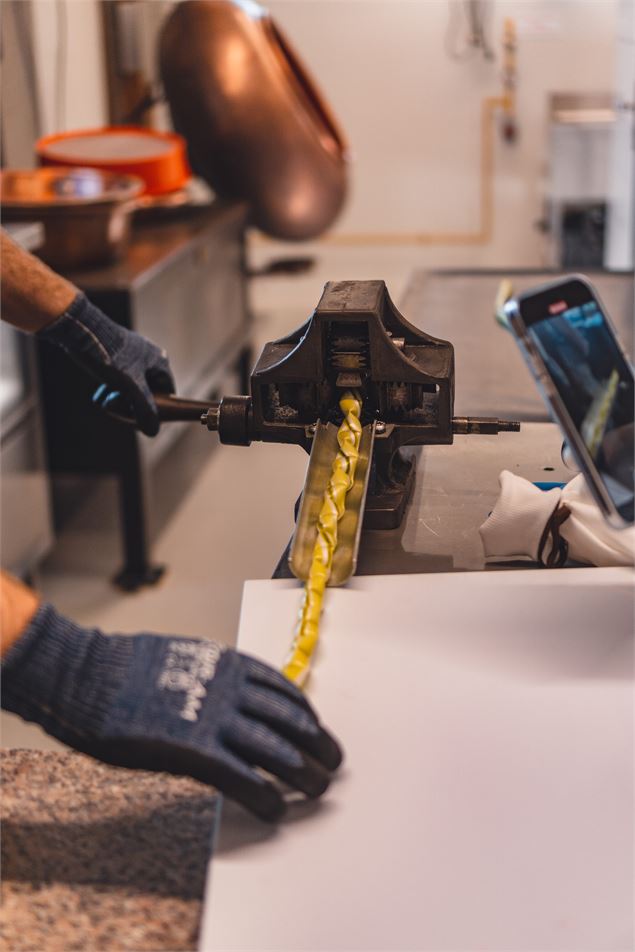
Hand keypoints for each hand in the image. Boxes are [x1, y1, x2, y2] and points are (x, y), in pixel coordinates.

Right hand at [1, 604, 342, 820]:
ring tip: (317, 789)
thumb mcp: (181, 657)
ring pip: (278, 751)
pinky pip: (244, 778)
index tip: (316, 727)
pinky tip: (275, 809)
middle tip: (332, 762)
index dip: (306, 714)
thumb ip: (212, 675)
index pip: (284, 691)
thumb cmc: (124, 668)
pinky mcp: (196, 751)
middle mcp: (231, 691)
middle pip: (292, 721)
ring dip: (304, 773)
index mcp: (228, 665)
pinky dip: (265, 796)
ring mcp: (216, 721)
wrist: (89, 676)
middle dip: (318, 744)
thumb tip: (229, 688)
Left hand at [38, 293, 174, 435]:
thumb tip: (153, 431)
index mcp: (159, 361)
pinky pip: (118, 379)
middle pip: (148, 391)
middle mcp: (148, 357)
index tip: (146, 419)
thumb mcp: (129, 386)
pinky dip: (110, 389)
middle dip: (132, 405)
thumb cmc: (109, 355)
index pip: (167, 391)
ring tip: (106, 402)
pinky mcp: (115, 355)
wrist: (80, 331)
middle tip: (121, 412)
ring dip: (119, 399)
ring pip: (130, 387)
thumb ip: (143, 409)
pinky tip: (100, 395)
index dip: (159, 408)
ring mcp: (131, 355)